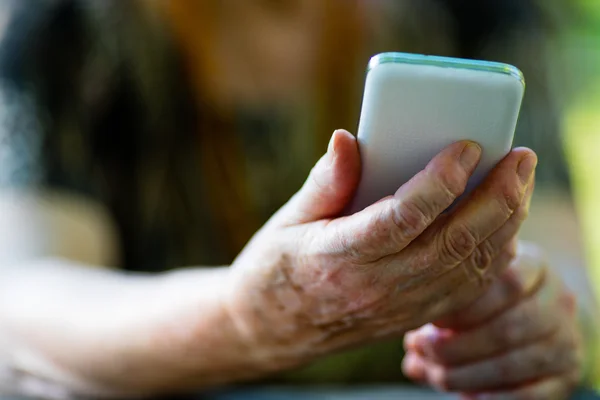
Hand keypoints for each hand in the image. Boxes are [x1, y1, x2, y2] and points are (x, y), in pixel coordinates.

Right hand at [225, 129, 536, 369]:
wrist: (273, 328)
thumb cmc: (277, 268)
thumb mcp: (288, 220)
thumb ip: (325, 180)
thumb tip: (348, 138)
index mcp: (339, 255)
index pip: (402, 218)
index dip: (440, 181)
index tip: (466, 146)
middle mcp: (375, 285)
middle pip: (451, 241)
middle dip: (496, 197)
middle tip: (520, 157)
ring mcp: (398, 305)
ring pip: (468, 265)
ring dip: (504, 222)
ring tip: (520, 182)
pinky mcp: (412, 315)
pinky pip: (466, 287)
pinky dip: (493, 253)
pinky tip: (504, 223)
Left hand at [403, 242, 582, 399]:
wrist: (541, 322)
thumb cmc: (491, 297)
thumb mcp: (474, 289)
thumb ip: (445, 305)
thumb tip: (411, 344)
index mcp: (537, 266)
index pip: (508, 281)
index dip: (465, 302)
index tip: (430, 315)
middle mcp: (559, 301)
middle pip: (507, 327)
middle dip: (455, 344)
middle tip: (420, 346)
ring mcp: (566, 341)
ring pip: (512, 364)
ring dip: (464, 373)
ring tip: (432, 372)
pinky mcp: (566, 377)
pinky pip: (527, 394)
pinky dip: (490, 396)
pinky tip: (463, 393)